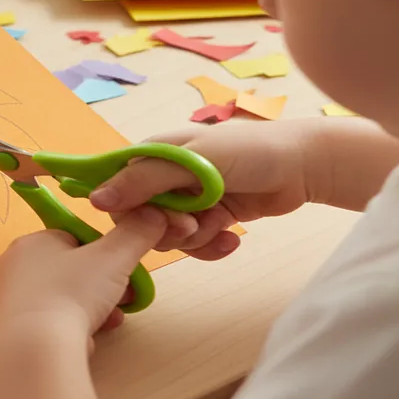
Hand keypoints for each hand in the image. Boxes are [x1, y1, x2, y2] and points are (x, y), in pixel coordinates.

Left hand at [0, 207, 168, 344]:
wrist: (31, 351)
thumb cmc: (71, 295)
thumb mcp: (114, 259)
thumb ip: (135, 234)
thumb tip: (153, 213)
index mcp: (31, 242)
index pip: (72, 240)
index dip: (103, 257)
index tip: (123, 275)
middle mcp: (10, 268)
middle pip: (65, 274)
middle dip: (98, 289)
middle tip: (121, 304)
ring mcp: (1, 302)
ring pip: (55, 303)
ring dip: (85, 313)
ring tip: (105, 325)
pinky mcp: (0, 334)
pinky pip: (40, 328)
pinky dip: (62, 334)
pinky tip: (78, 345)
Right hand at [89, 122, 318, 260]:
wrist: (304, 165)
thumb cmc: (248, 151)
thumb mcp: (191, 162)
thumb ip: (143, 181)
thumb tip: (95, 201)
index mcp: (153, 156)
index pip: (119, 191)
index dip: (132, 213)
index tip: (159, 220)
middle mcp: (165, 178)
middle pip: (143, 220)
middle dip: (169, 230)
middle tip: (195, 224)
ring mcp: (188, 199)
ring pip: (169, 237)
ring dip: (195, 239)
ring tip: (221, 226)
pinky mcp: (210, 218)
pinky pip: (196, 244)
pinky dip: (212, 247)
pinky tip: (232, 239)